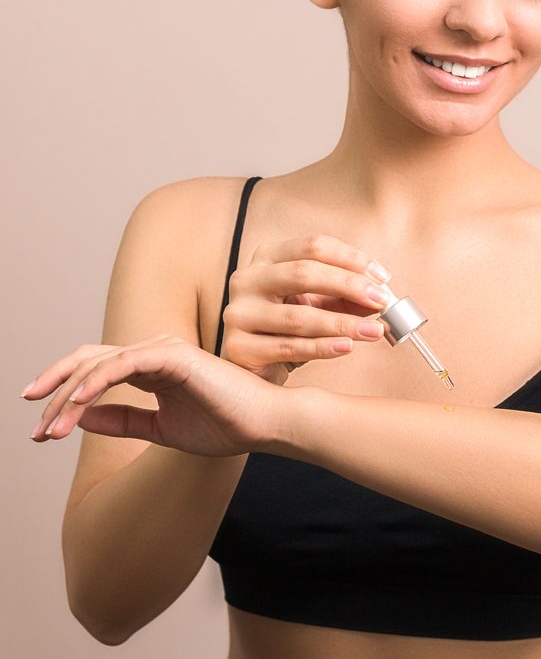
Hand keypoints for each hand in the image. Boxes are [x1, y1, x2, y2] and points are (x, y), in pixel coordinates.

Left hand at [24, 334, 281, 455]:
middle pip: (88, 361)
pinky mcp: (174, 357)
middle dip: (54, 391)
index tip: (42, 426)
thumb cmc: (226, 425)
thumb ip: (125, 420)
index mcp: (154, 367)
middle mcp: (156, 351)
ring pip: (98, 363)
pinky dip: (95, 383)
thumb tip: (82, 419)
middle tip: (36, 428)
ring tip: (51, 429)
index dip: (64, 393)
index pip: (97, 369)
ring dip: (68, 396)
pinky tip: (77, 406)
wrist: (265, 425)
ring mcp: (165, 350)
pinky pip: (122, 365)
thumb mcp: (163, 429)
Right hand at [221, 235, 393, 384]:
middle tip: (382, 301)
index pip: (313, 246)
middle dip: (350, 286)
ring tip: (374, 331)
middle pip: (304, 273)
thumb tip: (383, 296)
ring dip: (343, 323)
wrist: (251, 368)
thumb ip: (346, 298)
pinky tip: (347, 346)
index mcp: (267, 257)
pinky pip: (289, 346)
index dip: (352, 259)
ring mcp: (238, 312)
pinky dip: (323, 347)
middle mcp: (247, 279)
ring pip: (299, 316)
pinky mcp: (238, 347)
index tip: (383, 278)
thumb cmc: (286, 329)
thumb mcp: (317, 305)